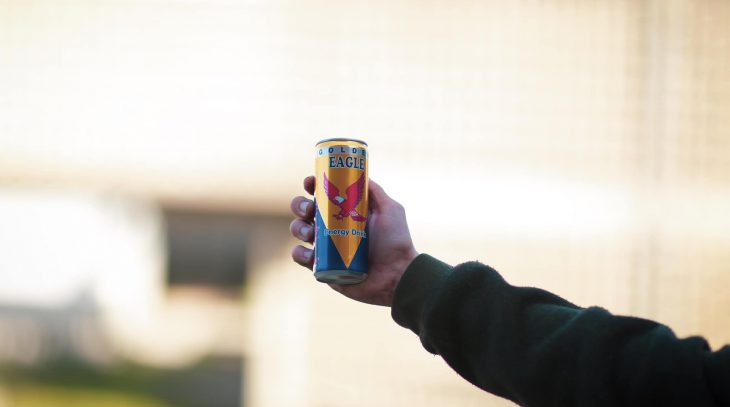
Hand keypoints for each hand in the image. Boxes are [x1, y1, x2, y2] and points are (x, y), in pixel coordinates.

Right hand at [290, 176, 418, 306]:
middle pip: (305, 210)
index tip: (310, 183)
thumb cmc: (395, 242)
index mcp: (344, 211)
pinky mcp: (321, 267)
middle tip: (310, 210)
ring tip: (311, 233)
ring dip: (298, 227)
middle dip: (300, 205)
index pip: (321, 194)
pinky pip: (300, 257)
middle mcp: (331, 227)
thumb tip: (358, 173)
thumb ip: (374, 191)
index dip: (311, 186)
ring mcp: (325, 247)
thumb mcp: (389, 209)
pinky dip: (299, 253)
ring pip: (299, 230)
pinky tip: (309, 252)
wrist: (396, 274)